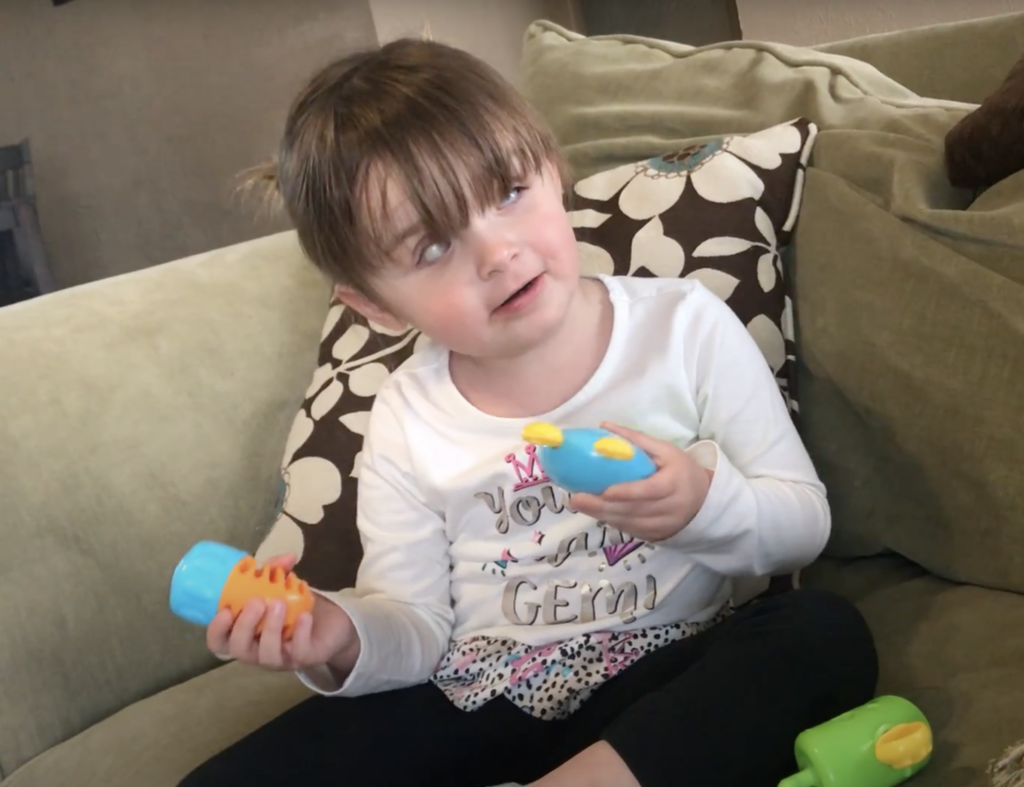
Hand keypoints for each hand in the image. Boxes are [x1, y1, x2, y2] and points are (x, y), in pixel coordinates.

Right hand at [205, 553, 357, 672]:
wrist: (330, 622)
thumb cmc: (295, 606)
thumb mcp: (282, 586)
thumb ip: (277, 571)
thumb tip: (287, 557)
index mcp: (244, 634)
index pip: (219, 642)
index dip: (217, 629)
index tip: (225, 609)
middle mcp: (258, 650)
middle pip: (239, 650)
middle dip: (245, 625)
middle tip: (257, 601)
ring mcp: (281, 658)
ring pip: (267, 655)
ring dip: (271, 628)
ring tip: (279, 603)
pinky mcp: (305, 658)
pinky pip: (299, 653)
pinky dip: (300, 633)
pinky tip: (304, 616)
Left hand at [570, 423, 713, 541]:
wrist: (705, 501)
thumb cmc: (681, 470)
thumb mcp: (665, 450)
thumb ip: (636, 439)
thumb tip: (604, 426)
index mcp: (673, 484)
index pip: (648, 491)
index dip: (626, 492)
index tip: (603, 491)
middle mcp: (669, 509)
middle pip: (633, 510)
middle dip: (602, 507)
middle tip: (576, 499)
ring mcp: (662, 526)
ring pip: (628, 523)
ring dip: (602, 516)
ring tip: (580, 505)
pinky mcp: (655, 536)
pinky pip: (630, 530)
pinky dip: (612, 522)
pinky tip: (595, 513)